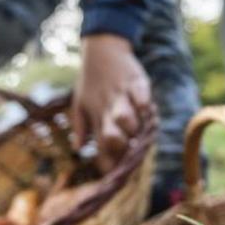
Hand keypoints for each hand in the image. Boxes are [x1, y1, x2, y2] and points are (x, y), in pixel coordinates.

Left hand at [73, 33, 152, 172]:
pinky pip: (140, 94)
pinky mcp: (136, 81)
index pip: (101, 146)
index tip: (115, 174)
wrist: (101, 49)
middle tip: (129, 155)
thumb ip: (81, 127)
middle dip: (120, 149)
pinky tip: (146, 109)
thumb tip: (78, 149)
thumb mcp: (79, 103)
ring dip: (132, 129)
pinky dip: (143, 102)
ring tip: (138, 133)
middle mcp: (108, 109)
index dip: (109, 163)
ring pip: (125, 118)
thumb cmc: (90, 80)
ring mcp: (122, 95)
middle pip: (111, 136)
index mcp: (95, 117)